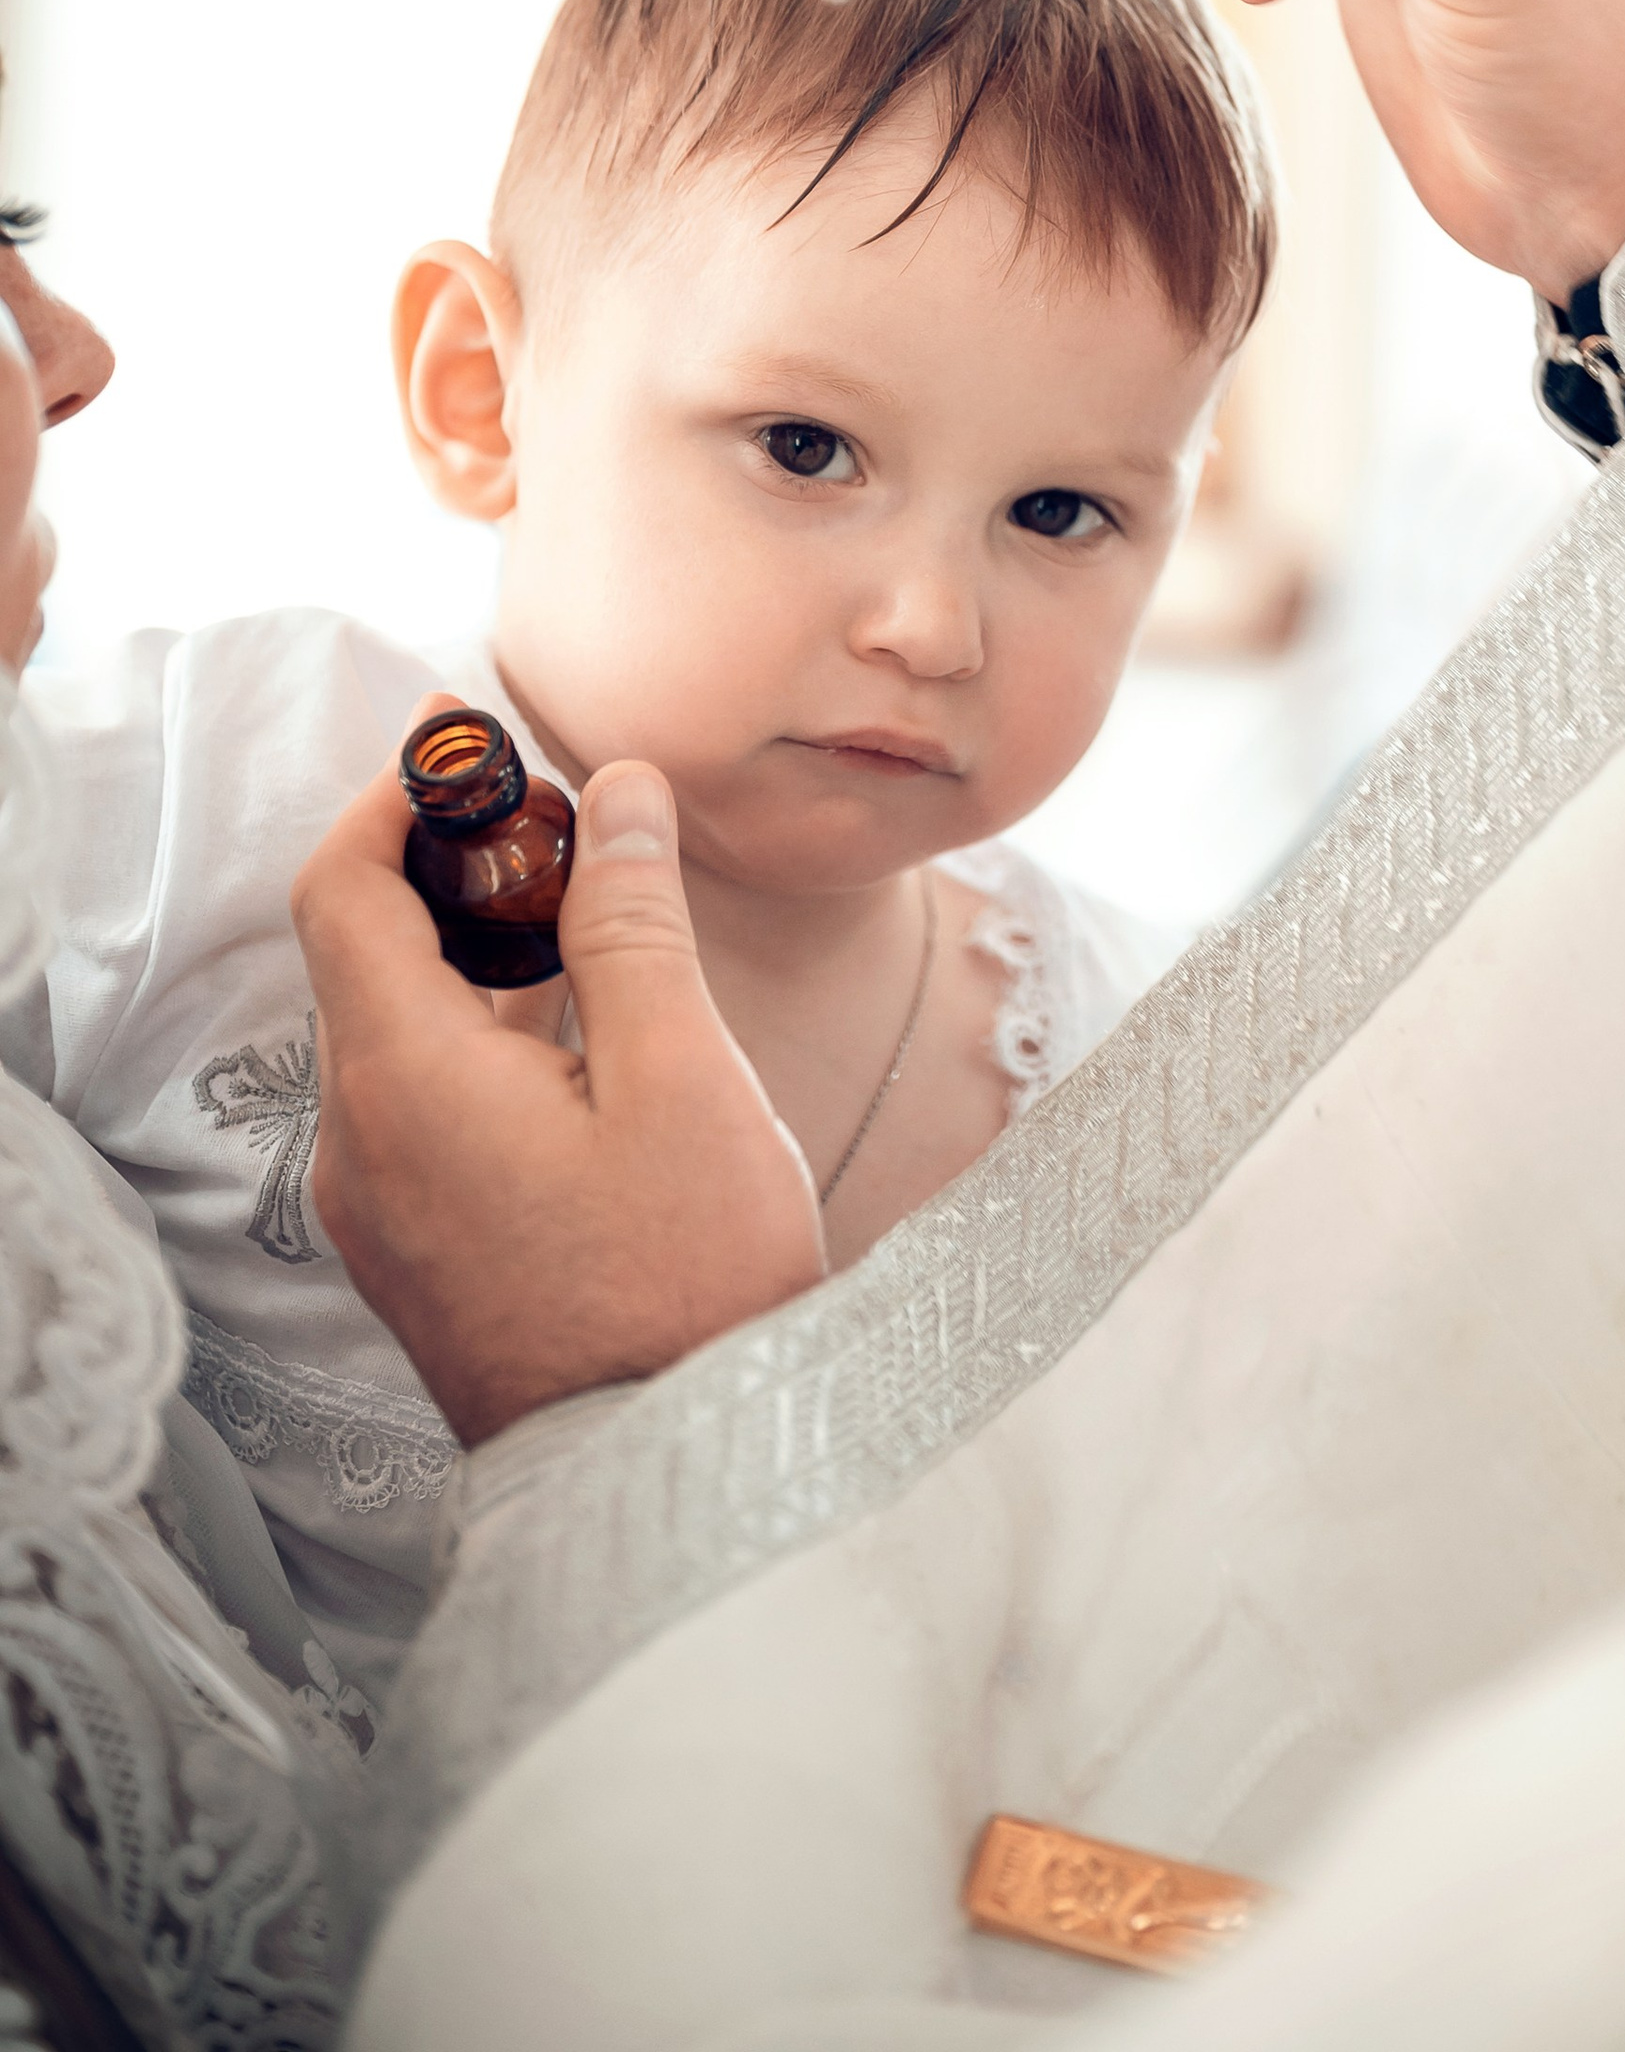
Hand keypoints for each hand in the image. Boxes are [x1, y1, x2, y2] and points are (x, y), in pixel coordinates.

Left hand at [292, 706, 824, 1444]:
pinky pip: (420, 1100)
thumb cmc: (686, 1285)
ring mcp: (382, 1207)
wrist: (672, 1476)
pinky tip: (582, 1028)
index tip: (473, 746)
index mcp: (405, 1082)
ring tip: (592, 909)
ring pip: (396, 1028)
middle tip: (563, 817)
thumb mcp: (682, 1078)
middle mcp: (361, 1142)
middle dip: (452, 862)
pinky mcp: (421, 1250)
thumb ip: (633, 922)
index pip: (341, 888)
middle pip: (363, 952)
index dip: (399, 796)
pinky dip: (478, 1027)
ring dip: (473, 946)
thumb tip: (618, 793)